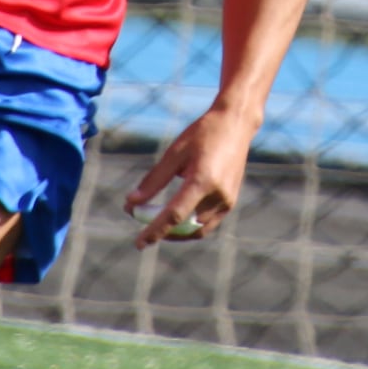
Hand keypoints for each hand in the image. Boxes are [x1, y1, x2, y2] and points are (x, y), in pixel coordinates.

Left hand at [122, 103, 256, 246]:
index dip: (154, 231)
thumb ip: (154, 181)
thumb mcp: (174, 154)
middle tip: (144, 228)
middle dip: (164, 232)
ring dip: (178, 231)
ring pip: (197, 229)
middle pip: (185, 227)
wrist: (235, 124)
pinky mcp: (231, 201)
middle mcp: (218, 195)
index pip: (174, 216)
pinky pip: (208, 223)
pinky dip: (191, 226)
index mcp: (203, 180)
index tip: (139, 244)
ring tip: (159, 221)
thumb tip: (132, 203)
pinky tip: (178, 217)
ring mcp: (227, 200)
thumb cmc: (202, 134)